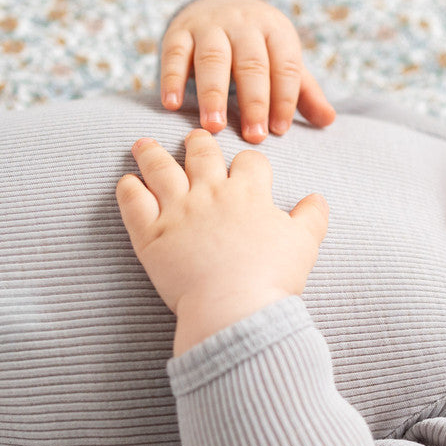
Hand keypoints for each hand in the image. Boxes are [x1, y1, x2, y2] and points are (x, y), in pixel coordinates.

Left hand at [116, 129, 328, 354]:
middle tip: (193, 138)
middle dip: (198, 142)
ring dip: (151, 153)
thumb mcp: (304, 245)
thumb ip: (311, 217)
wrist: (234, 308)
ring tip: (143, 145)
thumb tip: (317, 199)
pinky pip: (134, 202)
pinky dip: (128, 189)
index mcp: (249, 193)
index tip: (246, 167)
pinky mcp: (151, 235)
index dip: (249, 162)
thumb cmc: (272, 278)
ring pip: (161, 168)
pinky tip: (127, 182)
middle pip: (202, 153)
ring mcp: (177, 211)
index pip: (250, 161)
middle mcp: (210, 193)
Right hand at [160, 0, 335, 142]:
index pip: (284, 65)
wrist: (218, 9)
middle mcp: (244, 23)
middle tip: (253, 137)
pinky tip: (172, 106)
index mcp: (276, 30)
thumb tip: (328, 120)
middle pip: (251, 63)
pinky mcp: (180, 31)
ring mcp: (210, 25)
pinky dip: (172, 79)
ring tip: (213, 127)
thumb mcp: (283, 63)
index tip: (278, 131)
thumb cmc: (258, 49)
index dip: (283, 99)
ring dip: (212, 94)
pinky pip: (175, 54)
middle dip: (253, 102)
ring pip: (213, 58)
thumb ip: (304, 92)